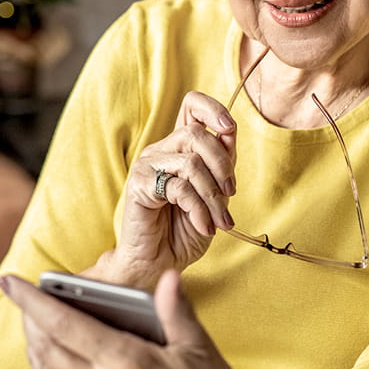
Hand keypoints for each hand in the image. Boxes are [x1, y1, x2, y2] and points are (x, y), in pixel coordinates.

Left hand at [0, 270, 283, 368]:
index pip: (65, 325)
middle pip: (47, 349)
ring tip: (34, 329)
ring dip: (34, 350)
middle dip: (29, 321)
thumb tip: (166, 279)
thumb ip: (175, 310)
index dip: (33, 301)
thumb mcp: (198, 345)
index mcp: (128, 363)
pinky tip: (51, 365)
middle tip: (25, 302)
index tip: (12, 284)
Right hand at [105, 92, 237, 285]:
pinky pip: (179, 188)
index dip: (213, 109)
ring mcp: (147, 166)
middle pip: (196, 134)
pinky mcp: (139, 186)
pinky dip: (198, 210)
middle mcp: (161, 151)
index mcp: (179, 148)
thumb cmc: (184, 231)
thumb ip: (221, 165)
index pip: (192, 106)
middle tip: (230, 194)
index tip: (229, 130)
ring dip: (213, 196)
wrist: (159, 263)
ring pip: (191, 162)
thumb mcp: (214, 195)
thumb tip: (229, 133)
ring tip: (218, 220)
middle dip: (222, 166)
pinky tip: (203, 226)